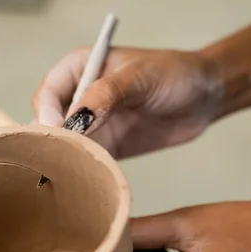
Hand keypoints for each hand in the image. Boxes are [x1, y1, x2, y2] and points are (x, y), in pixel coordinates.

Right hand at [32, 47, 221, 158]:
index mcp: (79, 68)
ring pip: (65, 144)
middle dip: (51, 141)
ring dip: (65, 159)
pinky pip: (86, 160)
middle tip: (58, 162)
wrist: (204, 97)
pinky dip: (83, 171)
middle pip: (49, 122)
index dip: (46, 113)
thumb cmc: (173, 74)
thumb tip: (76, 120)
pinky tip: (85, 183)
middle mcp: (79, 97)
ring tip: (68, 177)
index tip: (58, 133)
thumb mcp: (140, 77)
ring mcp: (91, 124)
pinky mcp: (106, 146)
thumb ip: (107, 94)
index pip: (48, 92)